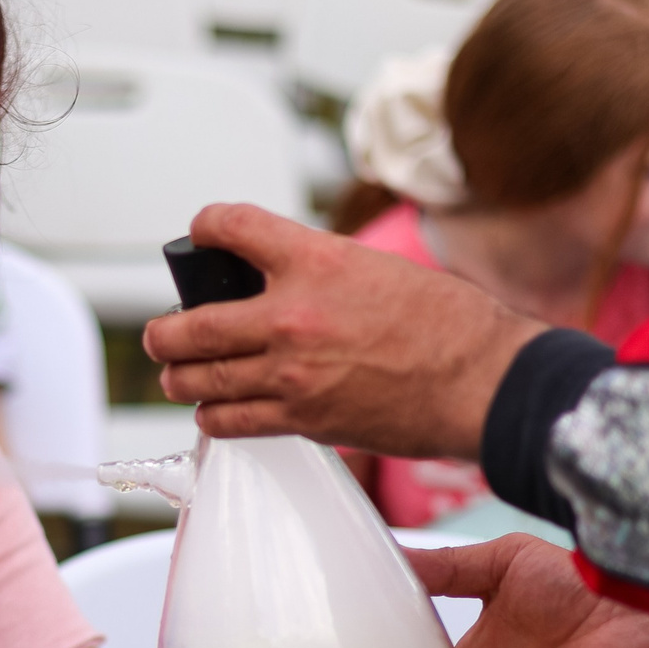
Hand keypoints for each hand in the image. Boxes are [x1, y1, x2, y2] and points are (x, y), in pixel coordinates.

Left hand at [143, 203, 547, 459]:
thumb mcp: (381, 270)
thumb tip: (286, 285)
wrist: (486, 383)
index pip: (233, 227)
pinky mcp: (303, 420)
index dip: (205, 226)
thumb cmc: (452, 326)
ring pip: (201, 379)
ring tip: (178, 376)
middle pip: (193, 323)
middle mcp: (294, 315)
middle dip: (166, 331)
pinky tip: (214, 410)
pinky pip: (231, 421)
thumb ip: (324, 275)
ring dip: (180, 378)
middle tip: (162, 334)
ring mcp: (292, 373)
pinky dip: (214, 416)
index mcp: (317, 261)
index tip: (199, 233)